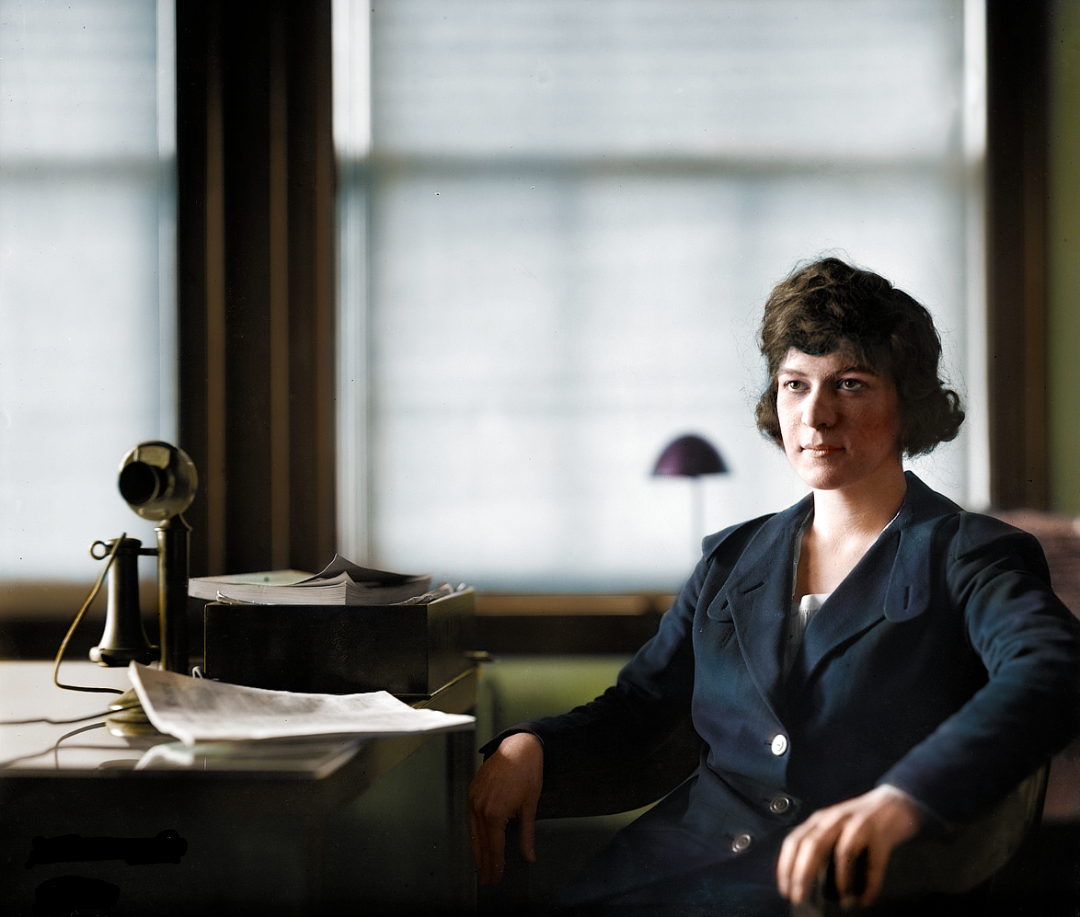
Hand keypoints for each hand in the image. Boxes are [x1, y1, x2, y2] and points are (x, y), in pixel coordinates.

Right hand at [468, 731, 543, 885]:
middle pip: (481, 843)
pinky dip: (473, 833)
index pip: (494, 847)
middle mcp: (480, 808)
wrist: (518, 747)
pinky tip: (477, 841)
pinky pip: (470, 818)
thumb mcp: (530, 806)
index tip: (496, 879)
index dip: (496, 865)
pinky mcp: (472, 791)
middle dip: (484, 863)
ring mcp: (473, 798)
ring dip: (477, 851)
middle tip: (488, 880)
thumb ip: (527, 835)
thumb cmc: (527, 774)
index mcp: (495, 814)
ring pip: (473, 832)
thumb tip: (529, 856)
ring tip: (481, 867)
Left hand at [775, 785, 923, 908]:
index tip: (784, 887)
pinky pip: (874, 861)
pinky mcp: (880, 835)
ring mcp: (858, 825)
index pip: (794, 841)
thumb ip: (819, 846)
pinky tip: (866, 898)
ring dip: (839, 877)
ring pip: (841, 851)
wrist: (893, 801)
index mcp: (820, 820)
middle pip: (812, 845)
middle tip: (799, 897)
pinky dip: (870, 882)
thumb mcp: (833, 828)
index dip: (786, 865)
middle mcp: (835, 820)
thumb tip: (805, 879)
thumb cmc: (859, 821)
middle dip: (803, 873)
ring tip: (839, 898)